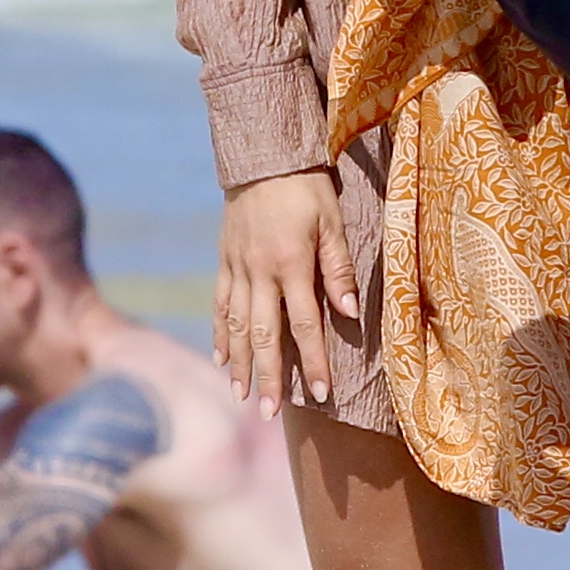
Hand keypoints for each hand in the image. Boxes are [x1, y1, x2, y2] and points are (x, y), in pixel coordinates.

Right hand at [217, 170, 358, 416]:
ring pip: (237, 325)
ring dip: (240, 364)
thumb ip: (338, 268)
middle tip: (267, 414)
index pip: (304, 324)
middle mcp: (259, 271)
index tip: (322, 394)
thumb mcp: (333, 222)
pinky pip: (220, 304)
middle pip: (264, 335)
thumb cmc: (307, 188)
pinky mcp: (223, 260)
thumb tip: (348, 313)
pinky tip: (222, 359)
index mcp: (291, 264)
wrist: (263, 156)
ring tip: (242, 396)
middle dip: (268, 377)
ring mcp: (236, 268)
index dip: (314, 361)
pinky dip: (220, 334)